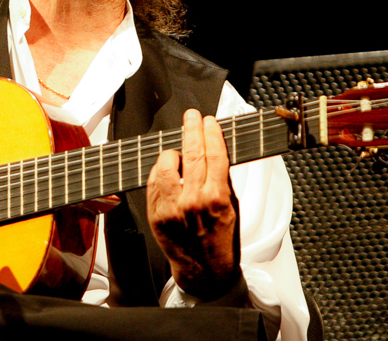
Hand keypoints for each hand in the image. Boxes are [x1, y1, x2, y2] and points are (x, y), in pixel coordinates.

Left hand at [146, 109, 240, 299]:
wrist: (205, 270)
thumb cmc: (221, 239)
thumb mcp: (232, 207)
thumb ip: (221, 179)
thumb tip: (213, 149)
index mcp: (217, 198)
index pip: (214, 155)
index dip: (211, 133)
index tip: (210, 121)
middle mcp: (192, 200)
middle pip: (192, 153)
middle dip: (192, 129)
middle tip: (192, 116)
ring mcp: (171, 207)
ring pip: (167, 163)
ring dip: (174, 151)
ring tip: (180, 150)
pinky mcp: (156, 212)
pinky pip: (155, 180)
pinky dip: (161, 170)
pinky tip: (169, 169)